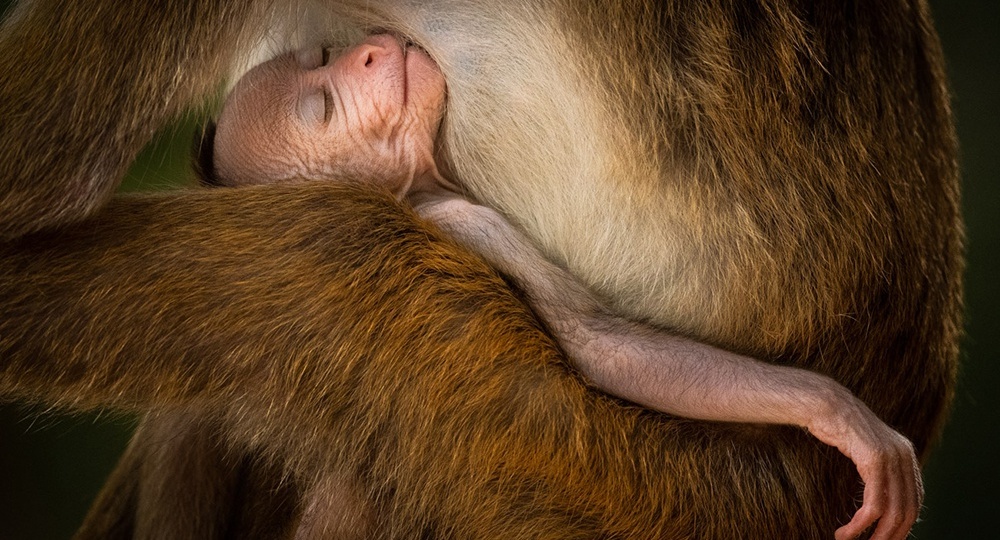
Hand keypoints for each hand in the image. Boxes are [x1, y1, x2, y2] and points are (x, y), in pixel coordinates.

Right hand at [807, 392, 922, 539]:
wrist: (823, 403)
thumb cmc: (836, 426)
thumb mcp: (864, 449)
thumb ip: (878, 468)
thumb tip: (879, 499)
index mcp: (907, 454)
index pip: (914, 501)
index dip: (902, 526)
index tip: (884, 538)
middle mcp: (905, 455)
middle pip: (908, 511)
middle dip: (890, 536)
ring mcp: (893, 457)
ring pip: (892, 512)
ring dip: (874, 536)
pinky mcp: (875, 460)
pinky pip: (874, 504)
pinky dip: (860, 524)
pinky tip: (845, 531)